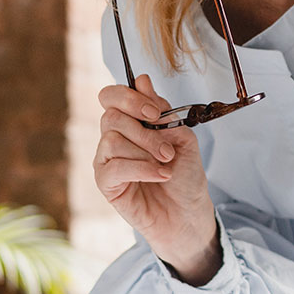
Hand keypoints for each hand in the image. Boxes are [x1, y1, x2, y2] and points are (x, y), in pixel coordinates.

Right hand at [94, 74, 220, 282]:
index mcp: (130, 122)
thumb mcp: (182, 137)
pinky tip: (160, 175)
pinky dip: (141, 168)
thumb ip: (161, 110)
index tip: (155, 112)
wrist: (188, 212)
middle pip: (111, 116)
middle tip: (168, 149)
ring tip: (166, 164)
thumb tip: (142, 80)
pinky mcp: (105, 184)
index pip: (111, 96)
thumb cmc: (185, 176)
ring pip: (112, 140)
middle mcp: (113, 138)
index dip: (129, 98)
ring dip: (146, 151)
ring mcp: (106, 161)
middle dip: (145, 131)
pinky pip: (114, 167)